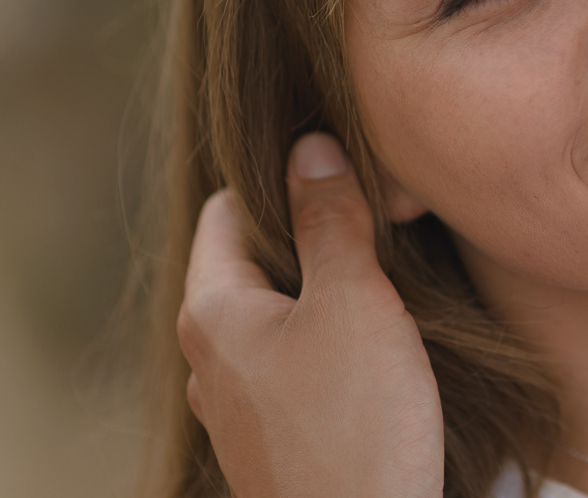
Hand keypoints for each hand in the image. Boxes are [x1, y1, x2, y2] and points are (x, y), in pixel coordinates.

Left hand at [177, 134, 443, 497]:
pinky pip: (288, 366)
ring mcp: (237, 408)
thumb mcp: (354, 301)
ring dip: (317, 290)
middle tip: (370, 213)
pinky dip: (323, 340)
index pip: (224, 212)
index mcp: (212, 312)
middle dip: (304, 234)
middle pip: (247, 264)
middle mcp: (209, 358)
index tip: (334, 165)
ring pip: (271, 318)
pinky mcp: (271, 443)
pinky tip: (372, 346)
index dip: (278, 178)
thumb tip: (308, 144)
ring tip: (377, 274)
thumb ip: (330, 219)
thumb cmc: (356, 424)